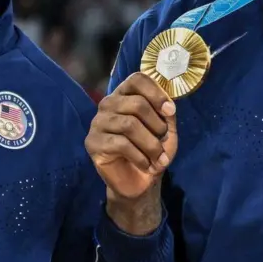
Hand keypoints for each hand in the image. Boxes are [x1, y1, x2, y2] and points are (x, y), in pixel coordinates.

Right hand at [85, 73, 176, 233]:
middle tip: (163, 141)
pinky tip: (147, 165)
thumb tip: (167, 105)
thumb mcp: (166, 129)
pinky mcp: (92, 143)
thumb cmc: (152, 150)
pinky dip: (140, 157)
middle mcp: (108, 104)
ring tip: (159, 158)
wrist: (138, 181)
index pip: (137, 80)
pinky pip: (120, 144)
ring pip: (129, 124)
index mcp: (125, 95)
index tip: (170, 111)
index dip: (156, 93)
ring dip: (151, 144)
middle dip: (157, 125)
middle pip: (136, 103)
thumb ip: (166, 113)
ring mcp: (98, 123)